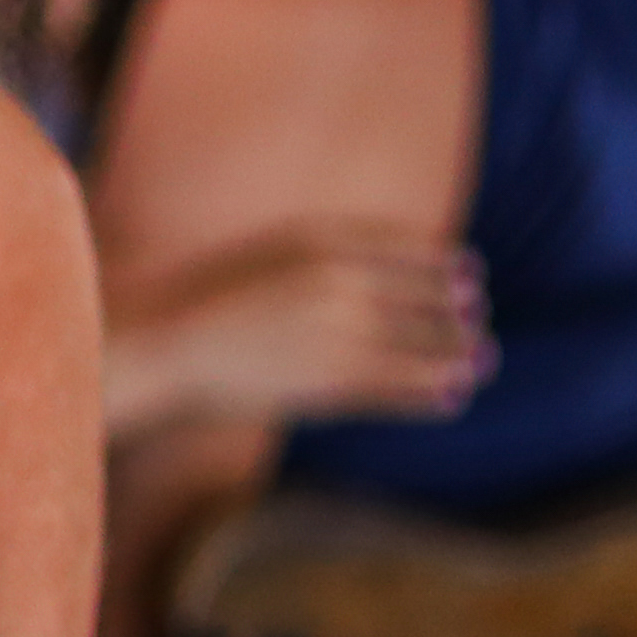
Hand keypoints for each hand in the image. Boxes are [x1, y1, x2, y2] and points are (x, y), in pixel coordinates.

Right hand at [111, 231, 484, 440]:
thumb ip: (317, 261)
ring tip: (479, 363)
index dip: (444, 265)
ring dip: (461, 354)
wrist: (156, 343)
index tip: (467, 275)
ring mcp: (340, 329)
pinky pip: (403, 385)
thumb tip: (359, 276)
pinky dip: (434, 391)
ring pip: (429, 344)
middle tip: (476, 324)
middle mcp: (340, 279)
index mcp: (321, 240)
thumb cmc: (201, 304)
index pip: (412, 249)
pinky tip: (454, 396)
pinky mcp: (333, 378)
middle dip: (457, 313)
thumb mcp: (264, 257)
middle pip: (430, 296)